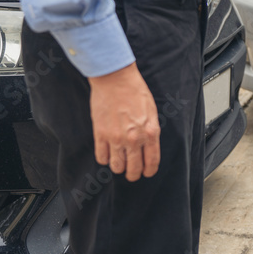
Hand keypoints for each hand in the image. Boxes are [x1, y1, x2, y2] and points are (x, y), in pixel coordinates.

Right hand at [88, 63, 160, 181]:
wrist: (115, 79)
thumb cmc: (135, 91)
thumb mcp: (152, 111)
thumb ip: (151, 131)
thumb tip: (149, 146)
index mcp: (150, 132)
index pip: (152, 162)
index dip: (149, 171)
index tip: (146, 173)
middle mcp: (134, 138)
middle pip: (134, 169)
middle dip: (134, 174)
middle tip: (132, 173)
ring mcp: (116, 138)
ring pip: (117, 166)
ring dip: (118, 167)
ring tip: (119, 162)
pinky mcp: (100, 134)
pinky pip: (101, 157)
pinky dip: (104, 159)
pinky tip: (107, 153)